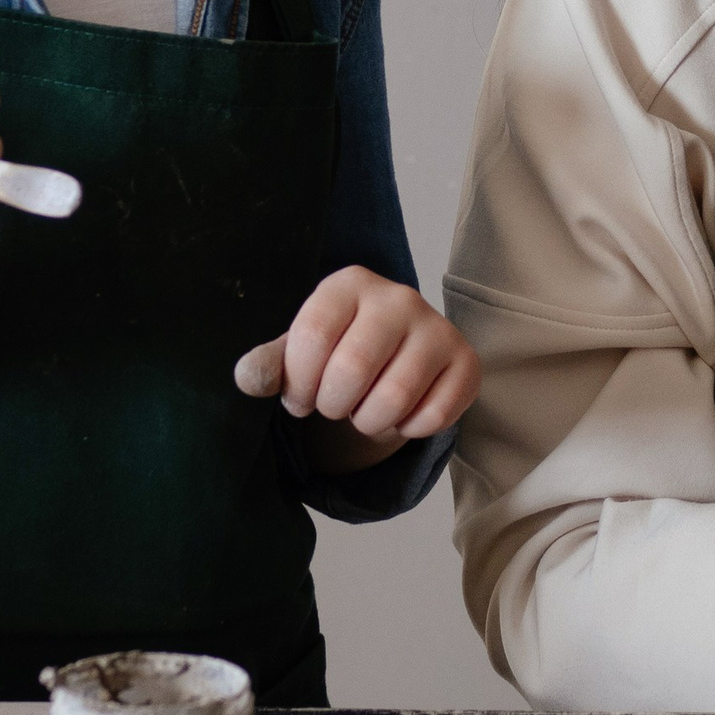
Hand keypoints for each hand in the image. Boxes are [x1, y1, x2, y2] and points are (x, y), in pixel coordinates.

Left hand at [234, 269, 478, 466]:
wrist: (395, 351)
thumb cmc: (338, 349)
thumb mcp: (298, 351)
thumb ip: (271, 364)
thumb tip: (247, 378)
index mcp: (349, 283)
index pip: (313, 336)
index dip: (298, 383)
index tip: (298, 399)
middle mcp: (398, 297)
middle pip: (353, 369)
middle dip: (333, 404)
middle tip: (334, 406)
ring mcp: (437, 327)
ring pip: (394, 398)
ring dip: (368, 422)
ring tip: (364, 410)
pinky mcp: (467, 361)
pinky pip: (434, 416)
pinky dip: (408, 430)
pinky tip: (401, 413)